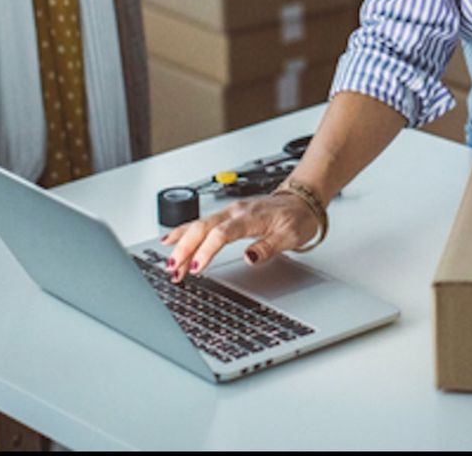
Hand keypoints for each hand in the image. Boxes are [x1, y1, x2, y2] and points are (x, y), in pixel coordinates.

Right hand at [161, 192, 320, 281]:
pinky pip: (201, 222)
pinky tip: (171, 240)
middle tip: (173, 271)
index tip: (196, 268)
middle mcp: (236, 211)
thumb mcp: (291, 236)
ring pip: (199, 225)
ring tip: (169, 264)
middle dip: (185, 249)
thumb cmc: (297, 218)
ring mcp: (230, 212)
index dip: (207, 251)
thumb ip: (269, 247)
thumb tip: (249, 257)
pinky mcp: (227, 215)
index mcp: (250, 217)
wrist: (302, 200)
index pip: (222, 233)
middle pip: (203, 228)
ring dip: (182, 244)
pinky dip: (184, 231)